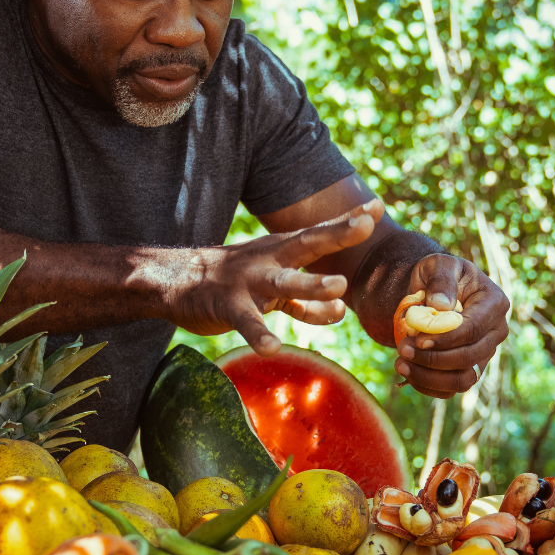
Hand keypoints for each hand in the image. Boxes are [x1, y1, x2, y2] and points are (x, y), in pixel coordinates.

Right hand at [158, 199, 383, 351]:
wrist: (176, 282)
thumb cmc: (235, 282)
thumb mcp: (274, 287)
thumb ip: (308, 300)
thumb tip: (341, 311)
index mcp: (282, 251)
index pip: (320, 234)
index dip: (348, 222)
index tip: (378, 207)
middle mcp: (269, 260)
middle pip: (307, 244)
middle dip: (337, 235)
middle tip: (365, 226)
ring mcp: (249, 282)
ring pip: (284, 282)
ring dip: (312, 284)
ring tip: (339, 290)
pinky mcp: (228, 306)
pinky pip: (247, 322)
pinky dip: (260, 334)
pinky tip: (272, 348)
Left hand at [393, 255, 509, 397]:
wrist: (434, 292)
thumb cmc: (438, 275)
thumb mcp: (437, 265)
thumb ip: (440, 279)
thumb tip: (441, 306)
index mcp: (495, 304)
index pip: (474, 329)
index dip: (446, 338)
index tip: (417, 339)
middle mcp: (495, 333)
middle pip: (470, 358)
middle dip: (433, 358)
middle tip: (402, 350)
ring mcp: (484, 355)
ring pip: (463, 380)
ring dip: (429, 377)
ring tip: (400, 364)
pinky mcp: (468, 370)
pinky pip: (451, 390)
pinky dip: (427, 386)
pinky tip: (406, 373)